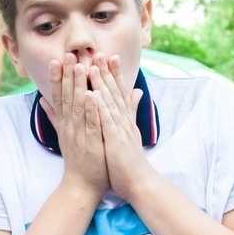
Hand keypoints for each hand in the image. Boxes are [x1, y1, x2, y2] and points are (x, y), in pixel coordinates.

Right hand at [40, 52, 107, 200]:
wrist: (80, 187)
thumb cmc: (76, 162)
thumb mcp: (63, 136)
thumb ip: (54, 117)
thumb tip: (43, 99)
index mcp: (65, 123)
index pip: (59, 96)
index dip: (57, 78)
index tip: (57, 59)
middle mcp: (69, 126)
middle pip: (66, 96)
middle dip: (67, 75)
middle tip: (67, 54)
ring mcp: (79, 134)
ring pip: (77, 106)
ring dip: (78, 86)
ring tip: (80, 66)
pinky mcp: (90, 143)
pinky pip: (90, 123)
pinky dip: (90, 109)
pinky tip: (91, 95)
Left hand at [89, 53, 152, 200]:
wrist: (140, 183)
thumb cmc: (131, 161)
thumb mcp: (131, 132)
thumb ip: (132, 111)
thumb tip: (136, 92)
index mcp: (125, 120)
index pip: (120, 92)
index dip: (115, 73)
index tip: (109, 55)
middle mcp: (124, 121)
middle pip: (115, 92)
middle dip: (108, 71)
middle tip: (100, 51)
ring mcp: (120, 130)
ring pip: (110, 102)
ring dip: (102, 83)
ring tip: (93, 65)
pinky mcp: (115, 141)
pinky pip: (107, 122)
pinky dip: (100, 107)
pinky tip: (93, 94)